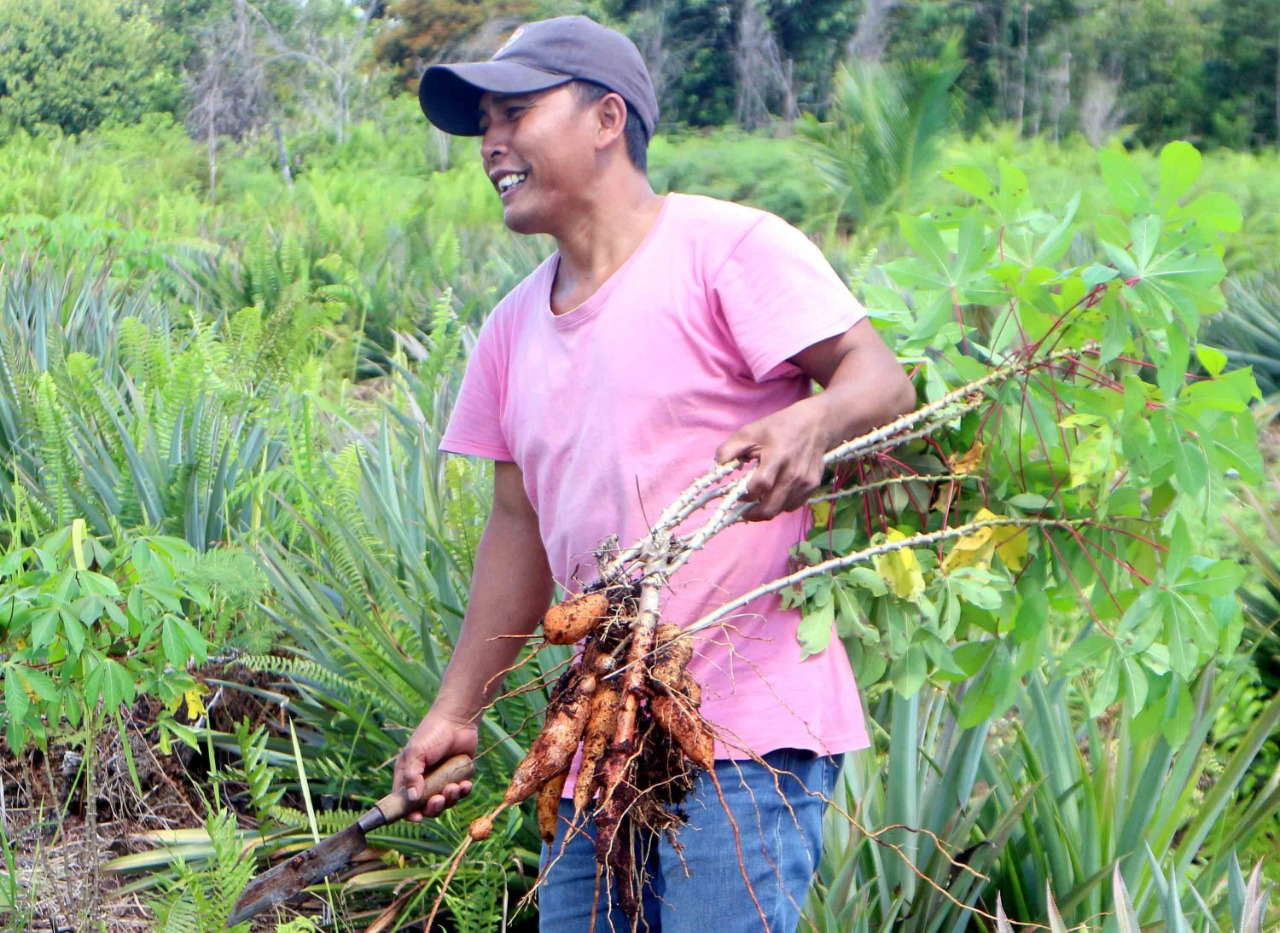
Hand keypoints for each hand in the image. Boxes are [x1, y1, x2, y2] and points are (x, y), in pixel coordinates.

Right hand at [392, 710, 477, 821]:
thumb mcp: (416, 753)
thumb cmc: (432, 733)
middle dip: (433, 807)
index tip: (417, 817)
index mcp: (408, 776)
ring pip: (444, 802)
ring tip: (455, 786)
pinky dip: (462, 792)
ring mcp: (441, 780)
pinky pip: (460, 793)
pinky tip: (465, 784)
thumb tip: (412, 799)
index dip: (408, 812)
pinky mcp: (458, 777)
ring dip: (450, 799)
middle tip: (439, 799)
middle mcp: (424, 781)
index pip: (404, 801)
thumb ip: (412, 776)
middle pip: (426, 807)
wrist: (458, 720)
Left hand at [715, 397, 827, 521]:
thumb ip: (729, 449)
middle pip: (771, 508)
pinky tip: (775, 492)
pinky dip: (780, 504)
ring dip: (766, 508)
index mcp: (777, 457)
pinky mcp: (813, 487)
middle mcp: (793, 473)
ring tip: (759, 498)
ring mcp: (805, 482)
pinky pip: (792, 506)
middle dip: (753, 515)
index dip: (745, 495)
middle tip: (743, 512)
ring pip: (780, 510)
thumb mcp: (750, 432)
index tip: (737, 494)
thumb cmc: (779, 427)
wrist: (815, 425)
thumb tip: (716, 468)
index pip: (760, 486)